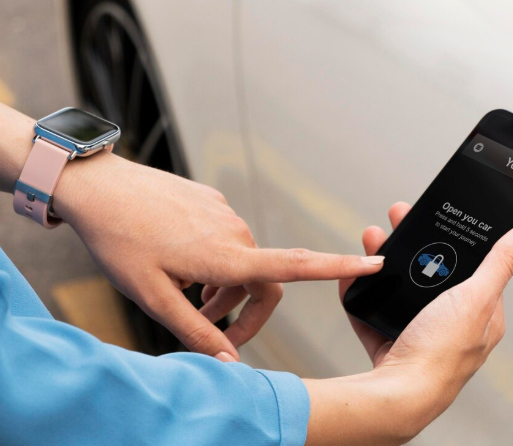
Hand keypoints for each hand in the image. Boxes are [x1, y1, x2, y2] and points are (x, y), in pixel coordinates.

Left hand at [52, 151, 384, 360]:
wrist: (100, 189)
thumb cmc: (121, 242)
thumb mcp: (151, 298)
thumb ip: (195, 331)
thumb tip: (230, 360)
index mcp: (226, 257)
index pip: (296, 266)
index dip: (340, 267)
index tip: (374, 262)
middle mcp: (235, 232)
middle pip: (264, 279)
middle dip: (245, 309)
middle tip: (212, 330)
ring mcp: (224, 214)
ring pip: (243, 261)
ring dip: (225, 287)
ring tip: (185, 296)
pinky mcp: (212, 201)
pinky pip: (226, 238)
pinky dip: (214, 261)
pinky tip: (177, 262)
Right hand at [303, 203, 512, 445]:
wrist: (394, 397)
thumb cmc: (441, 353)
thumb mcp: (476, 297)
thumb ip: (501, 262)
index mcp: (483, 316)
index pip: (475, 267)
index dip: (456, 239)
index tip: (437, 216)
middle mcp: (453, 327)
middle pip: (434, 273)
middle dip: (414, 243)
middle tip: (398, 218)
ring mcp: (421, 337)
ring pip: (402, 289)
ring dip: (385, 260)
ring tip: (373, 238)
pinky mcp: (391, 346)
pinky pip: (375, 312)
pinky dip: (364, 292)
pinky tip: (356, 274)